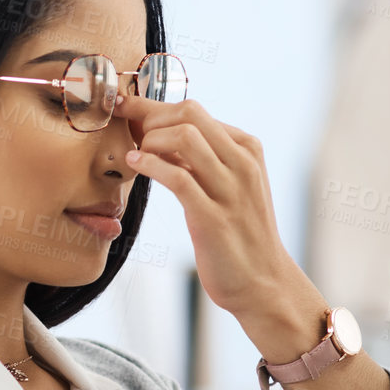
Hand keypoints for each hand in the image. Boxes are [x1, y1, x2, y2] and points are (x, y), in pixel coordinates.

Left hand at [114, 94, 300, 317]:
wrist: (262, 282)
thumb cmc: (238, 232)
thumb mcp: (228, 185)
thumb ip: (203, 159)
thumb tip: (159, 133)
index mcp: (247, 149)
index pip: (195, 110)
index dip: (154, 107)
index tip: (128, 111)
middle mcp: (243, 163)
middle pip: (190, 114)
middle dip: (149, 116)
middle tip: (126, 131)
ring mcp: (231, 189)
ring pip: (185, 137)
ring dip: (150, 140)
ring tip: (136, 155)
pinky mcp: (214, 218)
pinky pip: (178, 177)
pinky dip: (150, 165)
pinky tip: (134, 165)